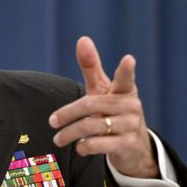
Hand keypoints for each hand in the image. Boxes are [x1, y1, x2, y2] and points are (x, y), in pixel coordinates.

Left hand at [50, 37, 158, 177]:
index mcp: (125, 90)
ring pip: (91, 127)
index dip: (126, 69)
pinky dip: (83, 146)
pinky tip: (79, 147)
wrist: (134, 147)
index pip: (126, 78)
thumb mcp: (103, 90)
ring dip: (70, 134)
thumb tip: (82, 39)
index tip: (128, 59)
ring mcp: (131, 126)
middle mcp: (131, 106)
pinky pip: (98, 144)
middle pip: (90, 105)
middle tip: (51, 122)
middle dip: (67, 114)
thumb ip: (92, 66)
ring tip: (58, 139)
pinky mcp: (128, 145)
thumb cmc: (113, 110)